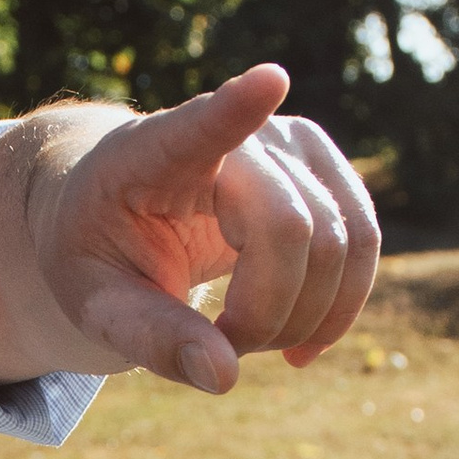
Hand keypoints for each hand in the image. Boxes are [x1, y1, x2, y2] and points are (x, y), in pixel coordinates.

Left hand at [0, 66, 380, 395]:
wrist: (122, 205)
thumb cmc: (100, 249)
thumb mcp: (96, 303)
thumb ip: (150, 338)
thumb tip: (224, 376)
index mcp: (154, 152)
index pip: (201, 126)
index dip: (238, 109)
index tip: (269, 81)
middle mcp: (238, 134)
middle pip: (294, 230)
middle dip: (268, 314)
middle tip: (216, 347)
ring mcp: (293, 143)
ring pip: (343, 243)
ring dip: (304, 319)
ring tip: (242, 340)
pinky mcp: (326, 168)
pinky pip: (362, 246)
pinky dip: (336, 310)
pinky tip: (295, 344)